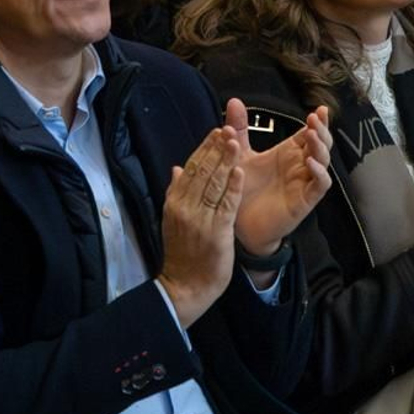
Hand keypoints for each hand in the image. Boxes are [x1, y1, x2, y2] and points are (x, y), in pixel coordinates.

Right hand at [158, 126, 242, 327]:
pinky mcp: (216, 231)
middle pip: (202, 171)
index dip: (204, 148)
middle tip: (228, 128)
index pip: (190, 168)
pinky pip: (226, 204)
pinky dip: (233, 187)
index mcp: (174, 202)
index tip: (215, 131)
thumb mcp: (173, 219)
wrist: (185, 285)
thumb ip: (176, 192)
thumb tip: (177, 167)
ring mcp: (200, 218)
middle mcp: (185, 207)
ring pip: (214, 183)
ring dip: (225, 160)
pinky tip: (240, 171)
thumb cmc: (183, 253)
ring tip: (235, 141)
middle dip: (216, 148)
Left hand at [229, 99, 332, 255]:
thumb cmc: (242, 188)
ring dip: (320, 147)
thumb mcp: (238, 154)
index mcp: (288, 154)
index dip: (318, 121)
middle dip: (322, 130)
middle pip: (321, 144)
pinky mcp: (304, 201)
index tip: (319, 108)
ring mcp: (304, 184)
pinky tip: (309, 162)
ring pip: (323, 162)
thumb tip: (234, 101)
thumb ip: (239, 128)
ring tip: (311, 134)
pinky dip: (318, 173)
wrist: (236, 222)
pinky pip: (319, 186)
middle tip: (315, 118)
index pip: (309, 134)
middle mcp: (299, 167)